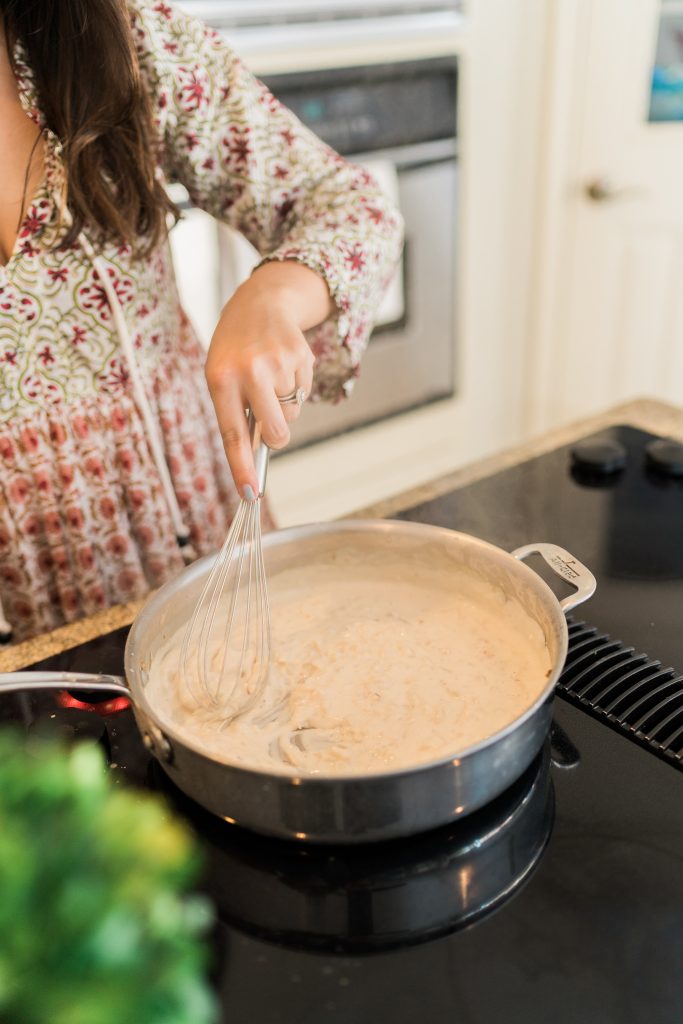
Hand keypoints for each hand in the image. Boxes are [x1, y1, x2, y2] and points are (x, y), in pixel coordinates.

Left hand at [205, 261, 332, 497]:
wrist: (260, 303)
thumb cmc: (235, 350)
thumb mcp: (221, 376)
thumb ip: (235, 413)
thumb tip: (256, 456)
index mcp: (220, 379)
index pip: (233, 434)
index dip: (242, 467)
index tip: (250, 494)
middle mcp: (250, 370)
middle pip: (276, 431)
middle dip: (276, 435)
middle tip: (269, 420)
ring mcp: (279, 362)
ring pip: (292, 414)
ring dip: (284, 405)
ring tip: (270, 377)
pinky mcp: (302, 356)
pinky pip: (305, 393)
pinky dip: (296, 387)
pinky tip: (283, 365)